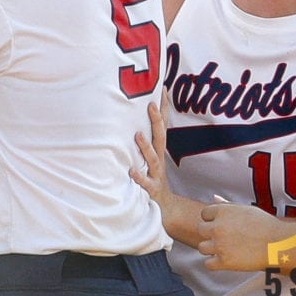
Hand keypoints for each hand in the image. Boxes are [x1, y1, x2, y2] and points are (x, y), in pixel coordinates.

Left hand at [129, 102, 180, 218]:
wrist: (166, 208)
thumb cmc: (154, 177)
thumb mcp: (152, 156)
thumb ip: (147, 139)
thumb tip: (137, 118)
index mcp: (158, 150)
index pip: (162, 126)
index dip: (163, 107)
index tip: (161, 88)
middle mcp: (158, 159)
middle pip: (160, 137)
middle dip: (157, 120)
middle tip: (150, 104)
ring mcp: (155, 174)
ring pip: (152, 159)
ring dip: (146, 146)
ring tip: (137, 135)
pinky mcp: (151, 190)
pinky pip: (145, 183)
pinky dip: (139, 177)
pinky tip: (130, 170)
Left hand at [198, 203, 284, 271]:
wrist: (281, 244)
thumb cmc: (266, 225)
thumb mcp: (246, 209)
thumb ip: (227, 205)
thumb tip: (213, 198)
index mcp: (222, 211)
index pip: (204, 214)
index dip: (213, 220)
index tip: (226, 226)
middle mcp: (217, 227)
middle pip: (201, 230)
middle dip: (211, 234)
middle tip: (226, 239)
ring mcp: (220, 245)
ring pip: (202, 247)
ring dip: (211, 249)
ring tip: (226, 250)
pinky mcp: (225, 261)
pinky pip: (208, 264)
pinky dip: (215, 264)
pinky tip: (227, 260)